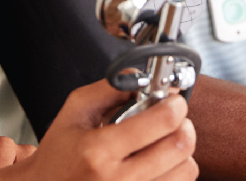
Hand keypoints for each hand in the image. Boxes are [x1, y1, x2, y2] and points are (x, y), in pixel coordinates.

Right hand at [5, 81, 196, 180]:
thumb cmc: (58, 156)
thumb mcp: (75, 112)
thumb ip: (110, 88)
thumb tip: (143, 76)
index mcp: (98, 151)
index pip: (161, 122)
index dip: (175, 104)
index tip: (173, 100)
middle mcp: (118, 180)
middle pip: (180, 146)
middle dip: (183, 124)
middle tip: (173, 119)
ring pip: (187, 170)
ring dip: (181, 151)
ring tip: (163, 143)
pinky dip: (175, 171)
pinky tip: (159, 163)